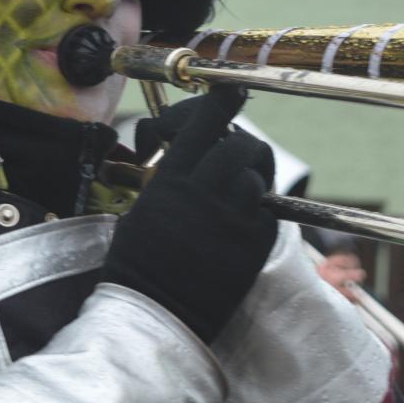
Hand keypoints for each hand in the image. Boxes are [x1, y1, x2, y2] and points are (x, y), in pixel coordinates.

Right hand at [103, 87, 276, 343]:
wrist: (158, 312)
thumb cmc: (137, 263)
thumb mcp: (142, 208)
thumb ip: (170, 179)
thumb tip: (184, 158)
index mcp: (174, 178)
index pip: (206, 119)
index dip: (222, 99)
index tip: (228, 90)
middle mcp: (209, 190)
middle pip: (242, 143)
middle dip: (236, 145)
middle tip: (224, 158)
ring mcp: (237, 216)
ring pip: (259, 174)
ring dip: (248, 175)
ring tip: (231, 191)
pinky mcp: (257, 243)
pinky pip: (267, 209)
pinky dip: (255, 208)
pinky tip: (237, 221)